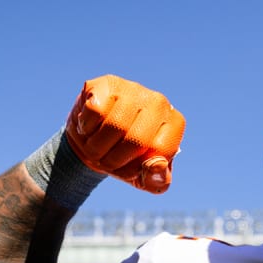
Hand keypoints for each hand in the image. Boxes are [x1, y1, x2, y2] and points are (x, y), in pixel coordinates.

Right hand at [65, 74, 185, 193]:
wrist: (95, 140)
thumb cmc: (124, 160)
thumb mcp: (144, 178)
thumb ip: (157, 179)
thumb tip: (157, 165)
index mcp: (175, 124)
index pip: (159, 151)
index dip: (136, 167)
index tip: (127, 168)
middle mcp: (159, 102)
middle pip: (136, 140)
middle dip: (113, 160)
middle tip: (104, 161)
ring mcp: (134, 89)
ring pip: (114, 125)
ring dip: (97, 146)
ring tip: (95, 146)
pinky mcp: (108, 83)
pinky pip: (96, 110)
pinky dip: (87, 128)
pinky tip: (89, 127)